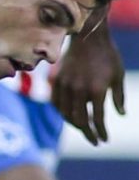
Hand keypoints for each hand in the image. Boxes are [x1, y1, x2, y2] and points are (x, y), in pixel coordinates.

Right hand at [51, 24, 124, 145]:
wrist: (88, 38)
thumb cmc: (107, 55)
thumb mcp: (118, 75)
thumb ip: (119, 97)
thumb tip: (121, 114)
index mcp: (96, 90)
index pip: (98, 118)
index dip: (101, 132)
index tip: (104, 140)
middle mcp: (79, 91)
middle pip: (80, 121)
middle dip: (88, 133)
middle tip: (94, 141)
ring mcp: (66, 87)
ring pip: (66, 115)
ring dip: (75, 125)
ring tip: (84, 129)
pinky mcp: (57, 82)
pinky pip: (57, 104)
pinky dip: (63, 113)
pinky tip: (69, 116)